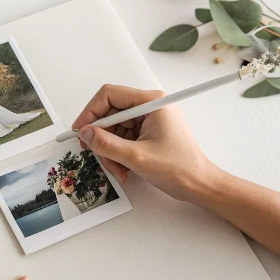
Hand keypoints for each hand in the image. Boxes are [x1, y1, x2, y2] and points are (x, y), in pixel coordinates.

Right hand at [72, 84, 215, 201]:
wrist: (199, 185)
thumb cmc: (179, 168)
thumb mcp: (137, 157)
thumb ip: (107, 144)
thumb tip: (85, 134)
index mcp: (151, 102)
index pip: (110, 95)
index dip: (91, 112)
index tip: (80, 131)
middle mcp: (148, 107)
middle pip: (109, 114)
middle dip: (102, 138)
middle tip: (96, 155)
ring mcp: (147, 120)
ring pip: (113, 130)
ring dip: (110, 151)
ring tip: (118, 169)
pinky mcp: (145, 134)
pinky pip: (121, 140)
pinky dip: (117, 155)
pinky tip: (124, 169)